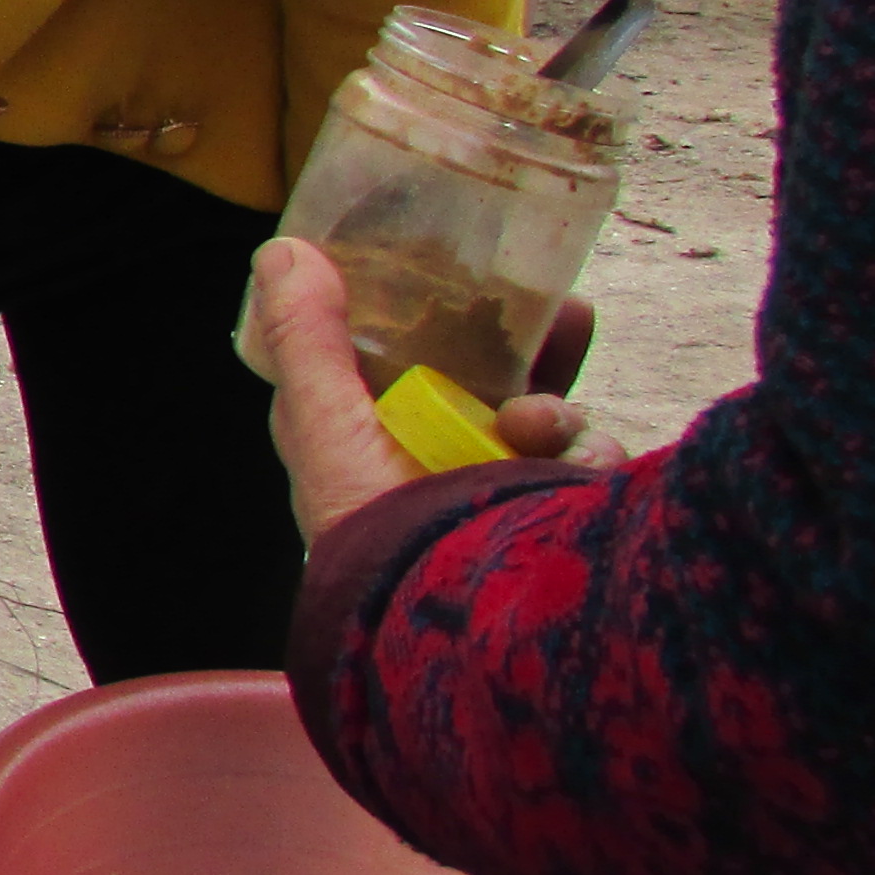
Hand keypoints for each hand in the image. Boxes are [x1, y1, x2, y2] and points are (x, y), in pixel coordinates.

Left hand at [244, 240, 596, 549]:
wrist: (461, 625)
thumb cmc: (377, 529)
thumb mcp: (324, 424)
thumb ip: (305, 339)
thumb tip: (283, 250)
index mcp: (372, 449)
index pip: (399, 367)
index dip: (427, 319)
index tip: (457, 272)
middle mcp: (438, 473)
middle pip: (494, 383)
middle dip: (531, 348)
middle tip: (568, 312)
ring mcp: (503, 500)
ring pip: (550, 422)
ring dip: (557, 411)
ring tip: (543, 424)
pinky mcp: (558, 521)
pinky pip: (590, 469)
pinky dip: (591, 460)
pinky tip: (580, 469)